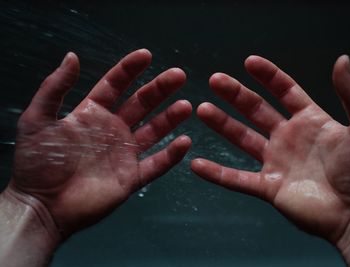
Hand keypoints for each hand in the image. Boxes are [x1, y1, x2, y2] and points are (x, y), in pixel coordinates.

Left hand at [8, 49, 191, 238]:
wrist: (42, 206)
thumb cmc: (38, 163)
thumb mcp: (38, 119)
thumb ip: (54, 87)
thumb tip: (73, 56)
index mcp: (92, 113)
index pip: (115, 85)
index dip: (130, 69)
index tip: (146, 55)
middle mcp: (113, 129)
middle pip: (141, 103)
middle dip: (160, 88)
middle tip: (179, 75)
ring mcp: (124, 153)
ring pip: (154, 130)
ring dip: (170, 118)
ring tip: (187, 106)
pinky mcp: (132, 177)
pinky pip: (156, 164)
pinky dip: (171, 154)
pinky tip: (184, 141)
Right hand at [191, 55, 349, 242]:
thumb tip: (342, 59)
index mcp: (309, 120)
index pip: (284, 91)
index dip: (268, 76)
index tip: (249, 62)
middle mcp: (288, 137)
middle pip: (256, 110)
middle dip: (235, 94)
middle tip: (215, 80)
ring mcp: (275, 162)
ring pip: (242, 139)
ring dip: (222, 124)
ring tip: (202, 109)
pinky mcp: (267, 187)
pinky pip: (237, 179)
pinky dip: (216, 173)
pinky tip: (196, 164)